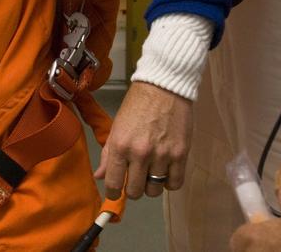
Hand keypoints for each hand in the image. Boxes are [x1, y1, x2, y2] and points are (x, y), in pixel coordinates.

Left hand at [97, 81, 191, 199]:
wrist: (163, 87)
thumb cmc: (137, 105)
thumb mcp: (116, 127)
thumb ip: (107, 154)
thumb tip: (100, 176)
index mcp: (119, 145)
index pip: (113, 183)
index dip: (113, 193)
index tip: (115, 193)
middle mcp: (139, 153)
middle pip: (134, 191)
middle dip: (133, 189)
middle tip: (135, 178)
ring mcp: (161, 155)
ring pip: (154, 190)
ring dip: (151, 185)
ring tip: (151, 172)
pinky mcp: (180, 154)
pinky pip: (174, 184)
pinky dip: (169, 182)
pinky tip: (166, 171)